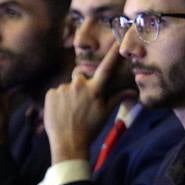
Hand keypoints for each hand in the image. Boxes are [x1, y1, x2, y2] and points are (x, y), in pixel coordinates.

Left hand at [43, 41, 126, 163]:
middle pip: (80, 76)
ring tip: (70, 111)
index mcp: (95, 90)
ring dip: (69, 94)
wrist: (68, 142)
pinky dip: (58, 100)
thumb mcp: (105, 113)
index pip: (106, 69)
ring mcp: (63, 88)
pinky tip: (61, 112)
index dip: (113, 55)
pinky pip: (56, 92)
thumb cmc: (90, 129)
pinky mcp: (51, 93)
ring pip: (68, 86)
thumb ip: (117, 98)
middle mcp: (79, 85)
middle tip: (82, 102)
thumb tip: (133, 92)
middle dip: (81, 84)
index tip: (118, 42)